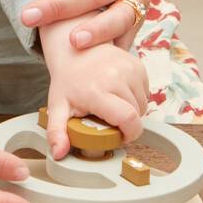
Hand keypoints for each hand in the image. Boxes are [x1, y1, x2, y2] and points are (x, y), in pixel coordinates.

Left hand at [40, 26, 148, 158]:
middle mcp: (116, 76)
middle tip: (110, 119)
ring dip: (133, 110)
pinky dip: (137, 97)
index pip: (128, 119)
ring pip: (144, 104)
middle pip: (137, 114)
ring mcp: (128, 67)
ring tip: (113, 105)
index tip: (120, 137)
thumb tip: (59, 153)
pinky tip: (119, 93)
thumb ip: (57, 132)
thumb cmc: (67, 81)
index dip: (129, 134)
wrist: (73, 49)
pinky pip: (146, 91)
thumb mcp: (58, 107)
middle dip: (127, 123)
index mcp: (97, 90)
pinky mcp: (137, 63)